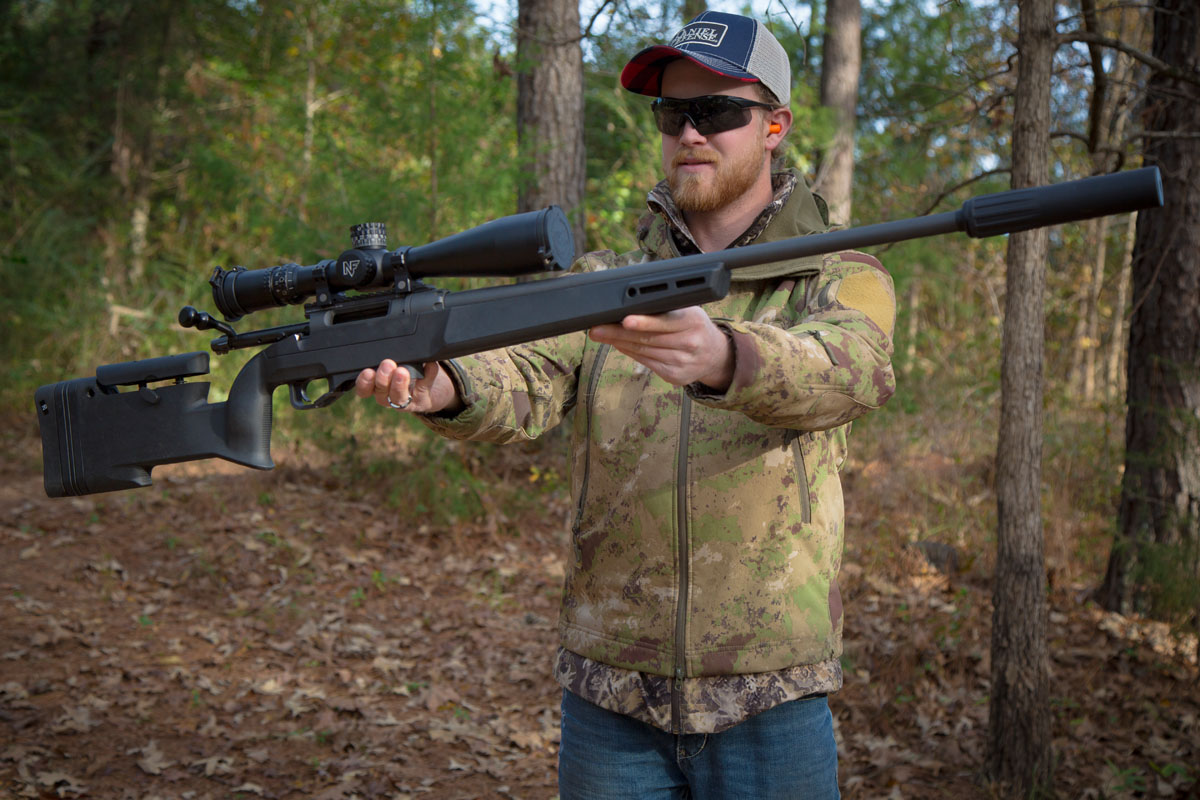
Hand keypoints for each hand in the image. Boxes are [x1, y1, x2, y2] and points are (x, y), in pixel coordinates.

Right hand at [354, 360, 461, 414]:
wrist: (424, 391)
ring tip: (403, 371)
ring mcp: (404, 401)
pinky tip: (430, 364)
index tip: (367, 371)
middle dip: (383, 378)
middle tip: (387, 364)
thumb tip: (390, 337)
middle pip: (380, 392)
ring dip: (399, 384)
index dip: (363, 383)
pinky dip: (428, 374)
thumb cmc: (401, 373)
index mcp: (375, 387)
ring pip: (398, 397)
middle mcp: (387, 396)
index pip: (363, 390)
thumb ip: (388, 356)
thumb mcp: (390, 364)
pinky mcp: (422, 400)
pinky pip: (425, 386)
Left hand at [588, 307, 732, 389]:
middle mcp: (690, 343)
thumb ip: (665, 309)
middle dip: (618, 333)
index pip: (665, 321)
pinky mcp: (675, 376)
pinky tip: (619, 345)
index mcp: (694, 321)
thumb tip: (629, 306)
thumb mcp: (688, 311)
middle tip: (597, 328)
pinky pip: (646, 362)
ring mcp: (682, 362)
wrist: (714, 354)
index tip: (625, 320)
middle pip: (648, 338)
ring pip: (644, 352)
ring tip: (602, 335)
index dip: (644, 322)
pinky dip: (630, 352)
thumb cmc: (694, 326)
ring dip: (619, 343)